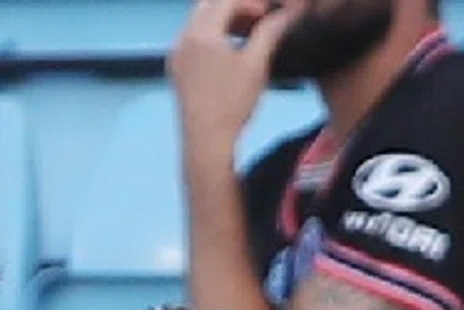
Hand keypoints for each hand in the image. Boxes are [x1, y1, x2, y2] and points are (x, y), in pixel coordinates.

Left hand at [167, 0, 298, 149]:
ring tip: (247, 34)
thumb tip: (288, 13)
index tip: (270, 13)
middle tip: (259, 19)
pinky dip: (211, 35)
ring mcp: (177, 54)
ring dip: (222, 20)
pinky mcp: (176, 70)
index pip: (226, 1)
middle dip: (235, 7)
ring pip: (198, 21)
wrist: (206, 141)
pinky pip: (192, 39)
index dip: (251, 3)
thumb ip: (270, 32)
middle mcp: (183, 38)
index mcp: (201, 32)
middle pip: (209, 5)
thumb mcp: (257, 64)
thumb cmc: (233, 103)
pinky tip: (228, 52)